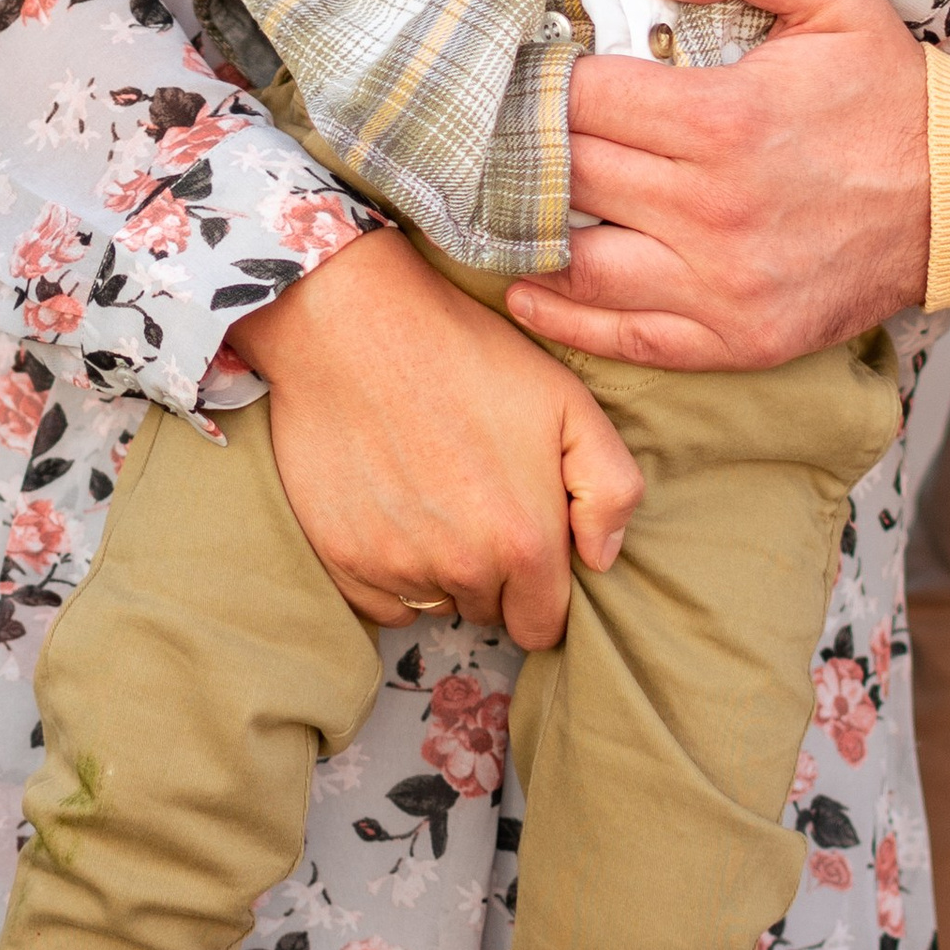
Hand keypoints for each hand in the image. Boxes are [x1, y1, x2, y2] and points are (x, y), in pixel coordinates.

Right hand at [228, 228, 641, 650]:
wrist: (355, 324)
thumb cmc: (468, 354)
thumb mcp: (569, 402)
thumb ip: (610, 489)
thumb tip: (602, 558)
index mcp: (524, 543)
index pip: (542, 625)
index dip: (541, 591)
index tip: (528, 545)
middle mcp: (459, 571)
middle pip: (488, 612)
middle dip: (492, 575)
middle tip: (477, 500)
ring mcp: (394, 568)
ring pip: (433, 602)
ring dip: (440, 569)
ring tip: (433, 492)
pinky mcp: (339, 558)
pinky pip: (378, 599)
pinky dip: (388, 567)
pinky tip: (392, 505)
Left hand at [505, 0, 929, 370]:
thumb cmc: (890, 93)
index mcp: (722, 118)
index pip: (582, 98)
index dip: (539, 81)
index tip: (523, 72)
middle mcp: (711, 208)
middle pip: (568, 174)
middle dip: (523, 148)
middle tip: (494, 131)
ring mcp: (720, 284)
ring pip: (578, 259)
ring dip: (529, 230)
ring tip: (500, 201)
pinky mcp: (735, 338)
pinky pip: (624, 337)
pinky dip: (563, 316)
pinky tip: (526, 287)